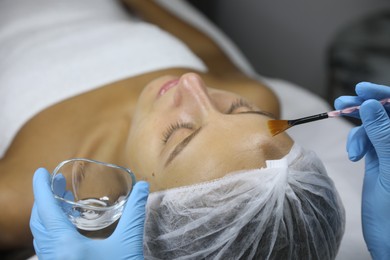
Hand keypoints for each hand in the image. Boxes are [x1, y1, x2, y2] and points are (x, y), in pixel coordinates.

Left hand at [30, 168, 148, 259]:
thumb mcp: (128, 243)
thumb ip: (134, 212)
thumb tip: (141, 185)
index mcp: (66, 247)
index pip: (46, 211)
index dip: (42, 188)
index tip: (42, 172)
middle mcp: (54, 256)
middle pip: (38, 221)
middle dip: (44, 198)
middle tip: (55, 181)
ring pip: (40, 235)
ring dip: (46, 213)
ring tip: (60, 199)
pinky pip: (47, 245)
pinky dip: (50, 228)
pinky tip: (65, 225)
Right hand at [335, 82, 389, 258]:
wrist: (389, 238)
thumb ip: (384, 135)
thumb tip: (372, 106)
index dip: (384, 95)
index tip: (362, 89)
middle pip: (387, 114)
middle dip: (366, 107)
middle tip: (344, 102)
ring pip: (374, 126)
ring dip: (359, 131)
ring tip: (353, 149)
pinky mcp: (381, 159)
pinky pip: (367, 140)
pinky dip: (357, 142)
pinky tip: (353, 154)